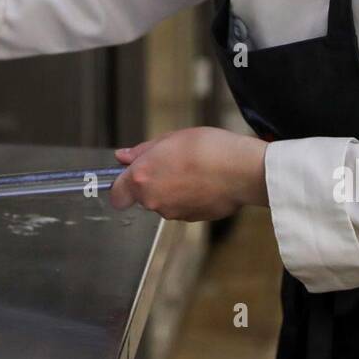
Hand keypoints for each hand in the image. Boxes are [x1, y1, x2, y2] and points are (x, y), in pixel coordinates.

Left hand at [108, 126, 268, 221]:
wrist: (241, 171)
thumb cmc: (208, 149)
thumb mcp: (171, 138)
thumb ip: (142, 151)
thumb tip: (123, 157)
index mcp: (142, 177)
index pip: (117, 194)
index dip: (122, 185)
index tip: (131, 175)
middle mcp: (153, 200)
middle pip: (142, 196)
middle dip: (153, 182)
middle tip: (172, 162)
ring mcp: (172, 212)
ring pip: (163, 202)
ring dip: (172, 190)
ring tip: (193, 170)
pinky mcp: (191, 219)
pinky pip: (182, 208)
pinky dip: (189, 198)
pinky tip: (204, 182)